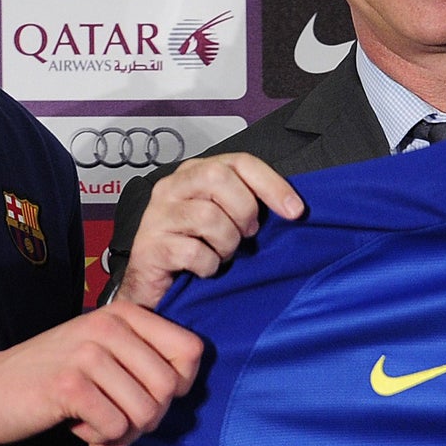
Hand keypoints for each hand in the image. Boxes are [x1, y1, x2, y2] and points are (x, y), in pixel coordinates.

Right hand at [0, 302, 203, 445]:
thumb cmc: (49, 376)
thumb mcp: (101, 349)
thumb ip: (142, 356)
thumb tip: (185, 384)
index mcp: (124, 314)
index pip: (191, 350)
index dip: (179, 385)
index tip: (147, 395)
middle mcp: (109, 326)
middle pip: (170, 388)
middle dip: (150, 418)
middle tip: (119, 421)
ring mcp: (88, 354)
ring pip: (146, 412)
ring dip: (126, 433)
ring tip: (98, 427)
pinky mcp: (70, 385)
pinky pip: (117, 427)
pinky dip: (103, 439)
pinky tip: (80, 429)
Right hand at [114, 154, 305, 307]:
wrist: (154, 283)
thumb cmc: (195, 247)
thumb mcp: (225, 218)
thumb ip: (247, 202)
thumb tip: (292, 207)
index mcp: (194, 172)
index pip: (239, 162)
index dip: (271, 184)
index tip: (295, 210)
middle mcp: (172, 187)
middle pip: (219, 178)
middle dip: (244, 211)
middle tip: (245, 235)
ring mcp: (158, 215)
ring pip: (208, 216)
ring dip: (227, 243)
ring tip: (222, 253)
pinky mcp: (150, 246)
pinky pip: (193, 252)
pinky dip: (209, 265)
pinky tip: (204, 268)